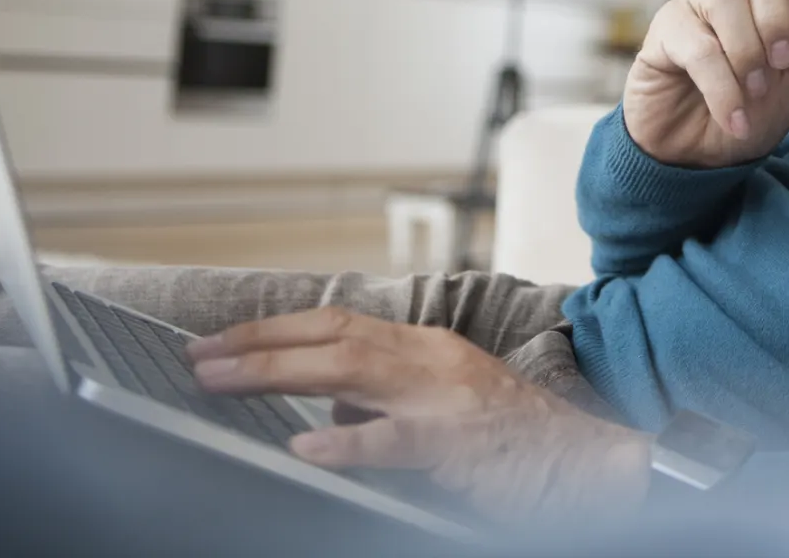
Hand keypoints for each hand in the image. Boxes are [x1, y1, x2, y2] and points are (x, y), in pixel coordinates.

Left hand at [188, 307, 650, 518]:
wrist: (589, 464)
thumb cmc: (515, 444)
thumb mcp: (444, 407)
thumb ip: (387, 402)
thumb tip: (326, 416)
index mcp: (427, 349)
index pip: (339, 324)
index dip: (274, 330)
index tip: (220, 342)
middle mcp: (432, 359)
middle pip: (333, 335)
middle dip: (259, 344)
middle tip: (200, 356)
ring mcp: (446, 398)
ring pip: (351, 371)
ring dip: (279, 374)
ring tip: (222, 382)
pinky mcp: (460, 443)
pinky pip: (397, 440)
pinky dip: (350, 443)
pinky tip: (309, 449)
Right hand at [624, 0, 788, 167]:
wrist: (706, 154)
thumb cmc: (756, 108)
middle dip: (777, 15)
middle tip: (782, 60)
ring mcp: (695, 3)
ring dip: (748, 51)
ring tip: (755, 90)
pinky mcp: (664, 32)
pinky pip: (698, 46)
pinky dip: (723, 87)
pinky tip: (733, 117)